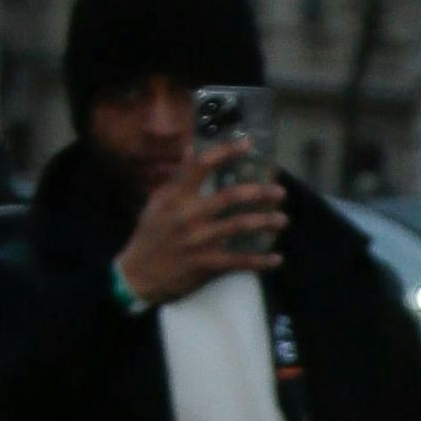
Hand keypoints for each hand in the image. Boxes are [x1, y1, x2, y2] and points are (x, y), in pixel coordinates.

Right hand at [115, 154, 283, 306]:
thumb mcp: (158, 202)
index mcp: (176, 197)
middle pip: (230, 197)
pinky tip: (276, 259)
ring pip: (239, 226)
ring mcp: (199, 241)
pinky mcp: (206, 264)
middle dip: (259, 193)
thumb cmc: (150, 235)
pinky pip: (239, 261)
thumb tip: (191, 148)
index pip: (202, 166)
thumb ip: (177, 177)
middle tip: (279, 192)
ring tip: (283, 220)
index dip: (226, 152)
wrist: (138, 276)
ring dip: (266, 222)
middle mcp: (188, 216)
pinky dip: (260, 261)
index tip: (248, 144)